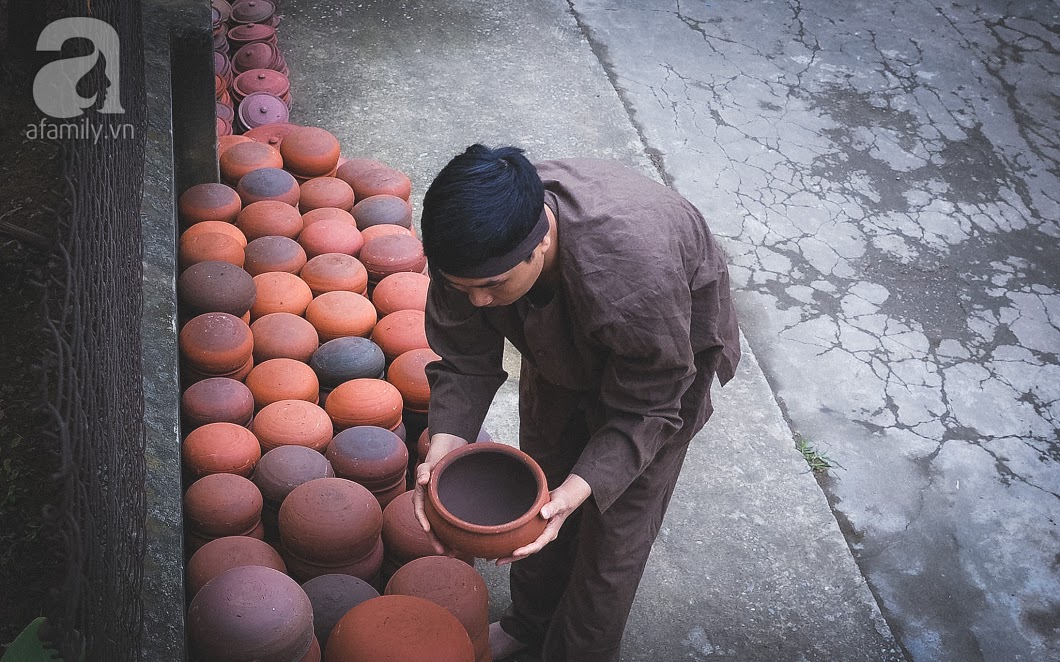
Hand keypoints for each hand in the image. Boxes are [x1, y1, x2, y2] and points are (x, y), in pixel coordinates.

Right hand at [413, 433, 468, 553]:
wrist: (443, 462)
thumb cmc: (434, 464)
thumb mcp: (427, 465)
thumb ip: (424, 472)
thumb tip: (422, 480)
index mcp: (420, 498)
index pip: (420, 512)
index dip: (423, 521)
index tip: (428, 530)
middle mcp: (426, 508)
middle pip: (429, 527)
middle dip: (434, 540)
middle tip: (443, 552)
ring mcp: (434, 512)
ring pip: (437, 530)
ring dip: (443, 542)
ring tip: (453, 554)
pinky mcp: (443, 513)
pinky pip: (445, 527)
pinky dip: (449, 536)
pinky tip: (458, 545)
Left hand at [495, 473, 590, 565]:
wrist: (563, 500)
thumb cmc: (562, 501)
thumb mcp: (559, 503)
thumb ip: (552, 508)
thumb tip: (543, 513)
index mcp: (550, 533)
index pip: (537, 545)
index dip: (526, 550)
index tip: (515, 552)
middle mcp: (542, 536)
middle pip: (527, 551)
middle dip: (513, 557)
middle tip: (498, 561)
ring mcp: (537, 535)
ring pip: (523, 547)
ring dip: (509, 554)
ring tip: (494, 558)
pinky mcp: (532, 531)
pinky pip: (521, 540)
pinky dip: (511, 543)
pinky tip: (500, 545)